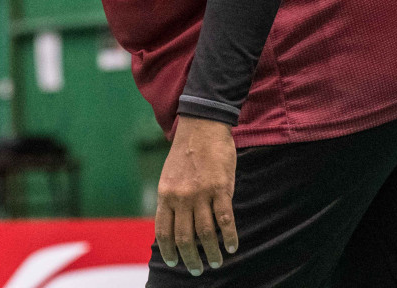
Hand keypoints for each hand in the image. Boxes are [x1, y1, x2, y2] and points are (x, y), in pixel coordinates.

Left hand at [155, 116, 238, 275]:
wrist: (202, 125)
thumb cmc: (186, 152)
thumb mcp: (169, 176)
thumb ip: (171, 199)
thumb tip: (173, 226)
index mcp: (166, 195)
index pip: (163, 231)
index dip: (169, 251)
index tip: (174, 262)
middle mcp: (181, 197)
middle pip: (185, 238)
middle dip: (191, 259)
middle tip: (197, 270)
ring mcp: (201, 193)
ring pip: (206, 233)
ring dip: (212, 252)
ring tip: (216, 262)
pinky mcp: (221, 188)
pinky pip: (225, 220)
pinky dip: (229, 237)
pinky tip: (232, 246)